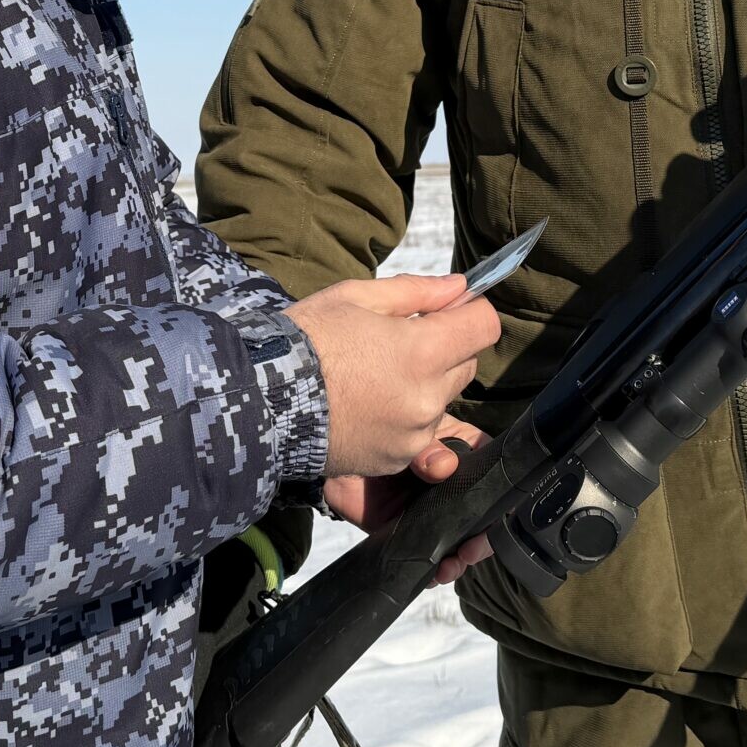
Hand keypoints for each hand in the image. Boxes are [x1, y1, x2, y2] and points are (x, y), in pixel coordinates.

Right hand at [286, 273, 498, 479]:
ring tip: (376, 376)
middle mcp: (426, 398)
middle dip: (445, 349)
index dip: (469, 312)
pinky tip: (368, 404)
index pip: (485, 326)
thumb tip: (459, 287)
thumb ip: (416, 291)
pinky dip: (404, 419)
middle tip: (398, 342)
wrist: (261, 400)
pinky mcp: (395, 460)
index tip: (448, 311)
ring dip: (424, 386)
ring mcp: (412, 436)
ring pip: (443, 401)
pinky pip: (419, 434)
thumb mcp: (354, 297)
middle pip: (467, 365)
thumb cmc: (305, 339)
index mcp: (422, 351)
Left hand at [325, 420, 496, 584]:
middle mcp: (449, 486)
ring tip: (450, 566)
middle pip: (480, 515)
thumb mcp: (410, 434)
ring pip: (456, 540)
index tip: (497, 518)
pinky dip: (430, 570)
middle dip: (481, 539)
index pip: (492, 472)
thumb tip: (444, 466)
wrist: (331, 451)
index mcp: (459, 453)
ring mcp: (429, 512)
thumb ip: (427, 448)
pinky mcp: (406, 532)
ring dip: (458, 559)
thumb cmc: (376, 429)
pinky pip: (424, 555)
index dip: (500, 496)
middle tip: (471, 551)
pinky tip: (431, 574)